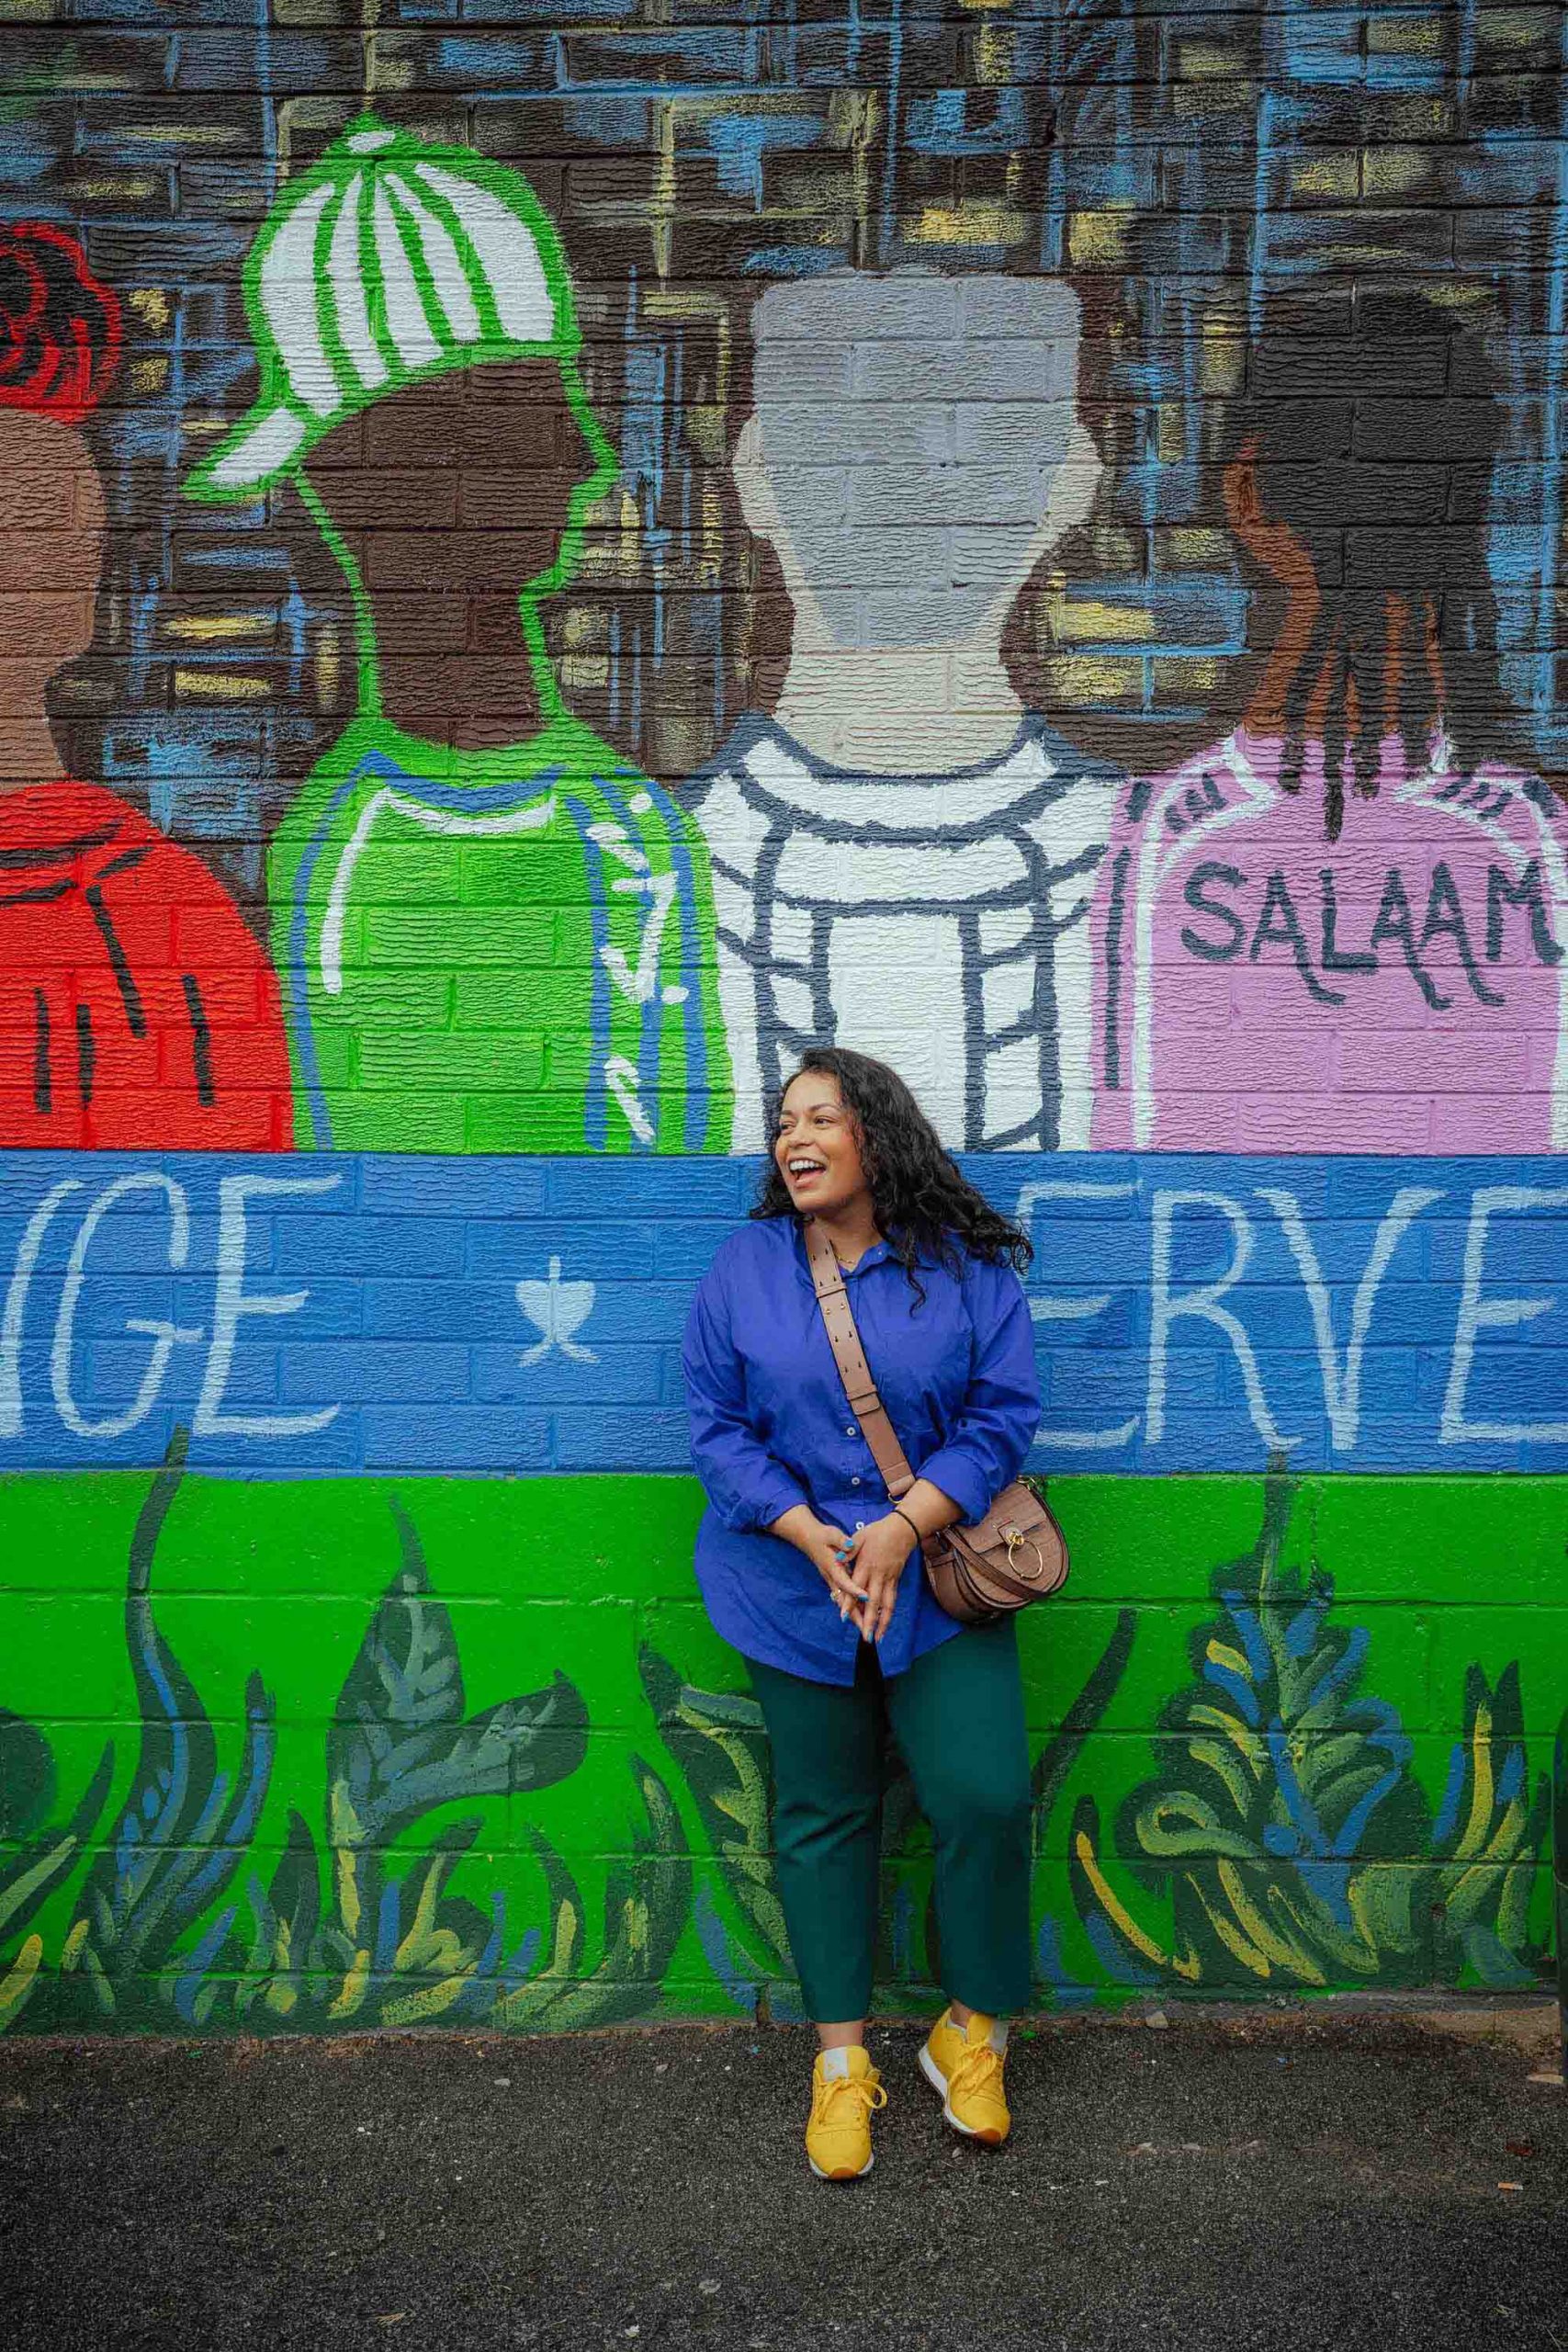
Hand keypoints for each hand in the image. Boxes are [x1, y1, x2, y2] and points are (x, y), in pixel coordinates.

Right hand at [771, 1505, 868, 1617]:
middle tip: (865, 1629)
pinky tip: (861, 1615)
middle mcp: (831, 1578)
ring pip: (843, 1602)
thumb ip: (841, 1541)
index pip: (844, 1581)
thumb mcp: (832, 1534)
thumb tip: (850, 1545)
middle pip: (843, 1600)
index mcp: (832, 1567)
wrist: (808, 1538)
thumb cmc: (822, 1536)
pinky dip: (851, 1608)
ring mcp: (832, 1581)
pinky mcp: (834, 1582)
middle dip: (853, 1615)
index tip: (867, 1597)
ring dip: (853, 1615)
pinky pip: (843, 1598)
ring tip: (865, 1628)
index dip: (855, 1589)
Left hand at [840, 1511, 917, 1643]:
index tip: (843, 1616)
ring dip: (882, 1623)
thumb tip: (837, 1559)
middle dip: (869, 1621)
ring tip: (877, 1638)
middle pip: (873, 1602)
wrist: (902, 1530)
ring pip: (886, 1605)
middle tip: (865, 1638)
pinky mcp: (895, 1580)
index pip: (856, 1587)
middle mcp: (878, 1576)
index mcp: (866, 1566)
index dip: (849, 1602)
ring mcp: (889, 1580)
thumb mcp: (860, 1536)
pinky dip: (888, 1614)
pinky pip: (892, 1601)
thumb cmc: (878, 1532)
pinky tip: (885, 1625)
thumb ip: (849, 1551)